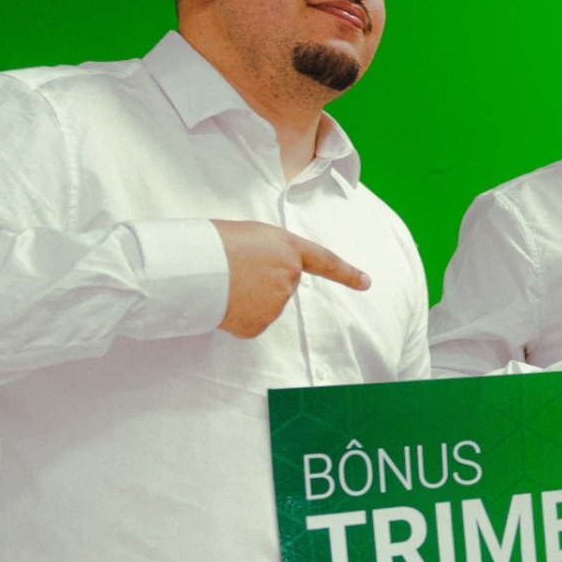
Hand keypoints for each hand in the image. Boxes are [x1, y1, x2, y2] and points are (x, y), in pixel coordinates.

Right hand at [212, 220, 368, 338]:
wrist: (195, 266)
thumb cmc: (215, 242)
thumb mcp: (251, 235)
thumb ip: (270, 254)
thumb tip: (262, 278)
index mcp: (288, 248)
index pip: (326, 262)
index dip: (347, 273)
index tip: (366, 283)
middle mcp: (289, 277)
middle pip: (281, 286)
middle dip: (259, 281)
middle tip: (233, 269)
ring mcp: (276, 304)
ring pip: (264, 305)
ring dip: (245, 298)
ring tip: (224, 282)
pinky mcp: (259, 325)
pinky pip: (250, 322)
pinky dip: (236, 316)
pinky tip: (224, 302)